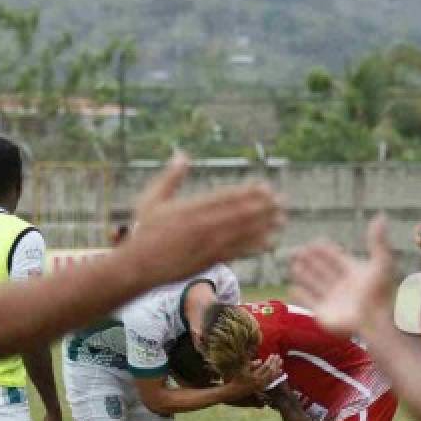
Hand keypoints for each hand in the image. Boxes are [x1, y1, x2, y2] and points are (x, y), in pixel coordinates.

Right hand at [126, 152, 284, 285]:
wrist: (138, 266)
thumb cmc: (144, 231)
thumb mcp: (152, 199)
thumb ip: (171, 177)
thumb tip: (182, 154)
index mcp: (191, 208)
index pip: (226, 197)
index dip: (248, 192)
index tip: (265, 186)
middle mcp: (202, 226)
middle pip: (239, 214)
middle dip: (262, 207)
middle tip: (281, 201)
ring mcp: (207, 245)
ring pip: (241, 233)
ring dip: (264, 226)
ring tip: (282, 219)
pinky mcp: (209, 261)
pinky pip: (236, 253)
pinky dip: (254, 247)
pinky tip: (269, 243)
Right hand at [230, 354, 283, 396]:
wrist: (236, 390)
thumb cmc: (238, 378)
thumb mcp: (243, 369)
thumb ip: (252, 364)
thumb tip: (260, 361)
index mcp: (255, 376)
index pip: (265, 367)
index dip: (270, 360)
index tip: (273, 355)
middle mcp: (260, 381)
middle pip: (271, 371)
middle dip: (275, 363)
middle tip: (279, 357)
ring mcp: (262, 385)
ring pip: (272, 376)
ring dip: (277, 368)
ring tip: (281, 361)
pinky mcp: (263, 387)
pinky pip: (271, 381)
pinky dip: (276, 375)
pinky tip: (280, 370)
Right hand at [291, 215, 395, 337]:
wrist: (373, 323)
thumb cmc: (379, 293)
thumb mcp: (381, 263)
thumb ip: (377, 241)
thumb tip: (380, 215)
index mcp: (355, 272)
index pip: (337, 257)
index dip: (326, 249)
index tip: (315, 241)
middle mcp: (342, 285)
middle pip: (323, 269)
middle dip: (311, 260)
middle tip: (297, 250)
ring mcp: (332, 300)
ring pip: (315, 283)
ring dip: (304, 274)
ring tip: (293, 265)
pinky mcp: (323, 314)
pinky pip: (309, 302)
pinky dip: (300, 295)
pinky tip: (291, 287)